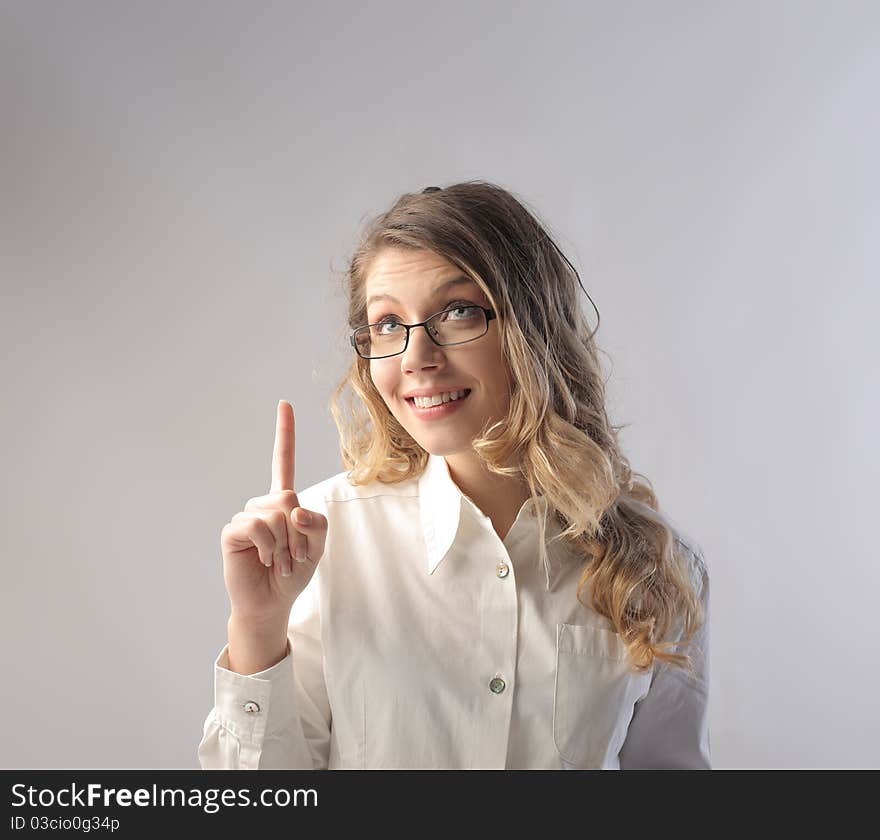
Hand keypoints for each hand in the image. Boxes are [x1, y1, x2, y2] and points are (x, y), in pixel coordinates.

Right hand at [220, 400, 327, 625]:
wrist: (271, 602)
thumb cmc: (293, 572)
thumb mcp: (317, 548)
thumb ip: (317, 525)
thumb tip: (294, 510)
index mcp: (284, 501)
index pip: (282, 461)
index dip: (284, 433)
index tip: (284, 404)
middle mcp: (263, 504)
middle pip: (289, 498)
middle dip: (299, 533)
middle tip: (295, 556)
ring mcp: (246, 516)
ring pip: (277, 514)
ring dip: (286, 545)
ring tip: (280, 562)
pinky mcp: (233, 531)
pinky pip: (258, 527)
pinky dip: (270, 548)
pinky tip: (265, 561)